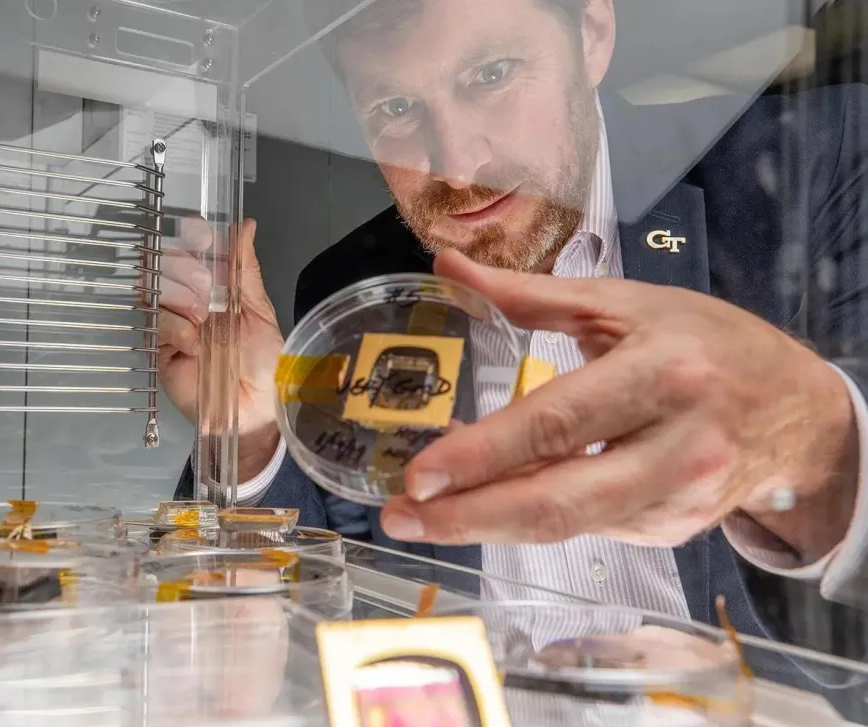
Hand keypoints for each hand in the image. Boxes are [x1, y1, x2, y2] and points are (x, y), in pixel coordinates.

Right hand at [157, 218, 284, 479]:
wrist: (256, 409)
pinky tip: (196, 347)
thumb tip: (247, 224)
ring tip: (204, 318)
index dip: (193, 237)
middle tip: (206, 287)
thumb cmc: (264, 362)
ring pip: (159, 290)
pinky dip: (178, 330)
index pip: (195, 250)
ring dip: (181, 298)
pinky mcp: (162, 349)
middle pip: (169, 264)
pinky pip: (159, 324)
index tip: (199, 234)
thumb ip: (247, 269)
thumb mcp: (260, 311)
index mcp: (218, 287)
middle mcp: (192, 300)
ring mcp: (175, 324)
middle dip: (185, 268)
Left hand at [381, 249, 858, 559]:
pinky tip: (494, 502)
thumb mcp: (625, 302)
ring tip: (427, 516)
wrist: (797, 409)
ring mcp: (678, 498)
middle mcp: (676, 446)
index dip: (481, 456)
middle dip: (468, 517)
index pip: (554, 424)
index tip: (418, 476)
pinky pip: (589, 527)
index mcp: (660, 375)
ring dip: (490, 523)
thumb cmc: (707, 342)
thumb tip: (450, 266)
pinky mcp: (674, 529)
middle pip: (557, 500)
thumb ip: (532, 294)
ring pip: (567, 526)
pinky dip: (535, 516)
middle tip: (400, 518)